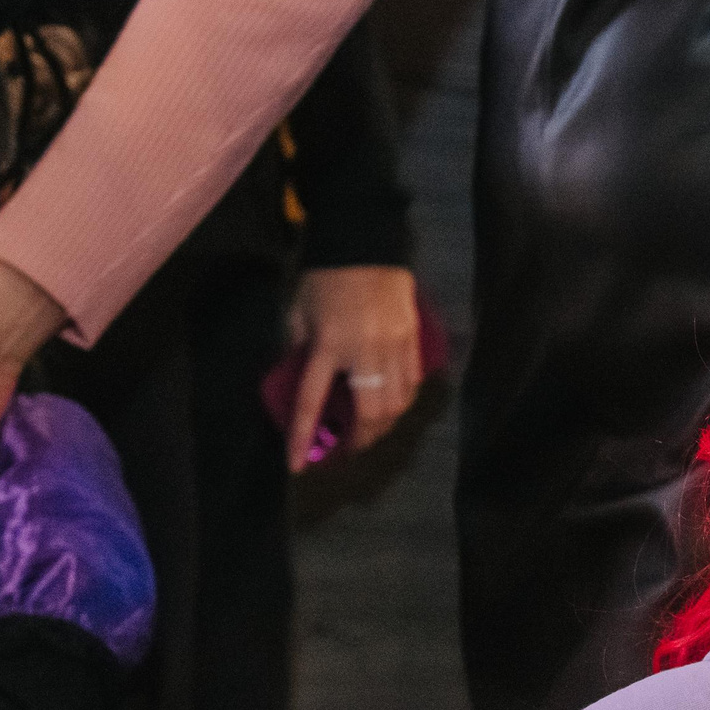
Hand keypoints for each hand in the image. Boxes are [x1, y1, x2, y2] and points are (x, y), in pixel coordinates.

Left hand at [288, 264, 420, 470]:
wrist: (365, 242)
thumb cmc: (325, 277)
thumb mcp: (298, 313)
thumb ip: (298, 348)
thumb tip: (300, 379)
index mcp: (327, 346)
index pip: (311, 402)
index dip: (302, 438)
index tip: (297, 466)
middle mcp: (363, 352)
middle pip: (370, 415)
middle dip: (360, 440)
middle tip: (350, 447)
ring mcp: (393, 347)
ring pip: (396, 404)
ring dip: (383, 425)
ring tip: (373, 429)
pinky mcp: (412, 340)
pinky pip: (412, 384)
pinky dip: (402, 402)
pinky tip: (393, 404)